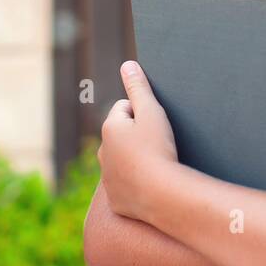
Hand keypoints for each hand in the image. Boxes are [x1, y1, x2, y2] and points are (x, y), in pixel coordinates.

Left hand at [98, 60, 178, 220]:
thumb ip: (139, 87)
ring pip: (122, 161)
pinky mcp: (117, 200)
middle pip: (121, 135)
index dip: (143, 113)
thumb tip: (127, 65)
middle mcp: (103, 152)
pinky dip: (137, 183)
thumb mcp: (152, 112)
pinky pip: (127, 185)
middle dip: (136, 137)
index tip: (156, 125)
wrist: (162, 194)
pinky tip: (152, 184)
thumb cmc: (158, 149)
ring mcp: (108, 178)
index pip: (124, 108)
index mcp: (109, 128)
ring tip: (157, 165)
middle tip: (159, 144)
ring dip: (136, 159)